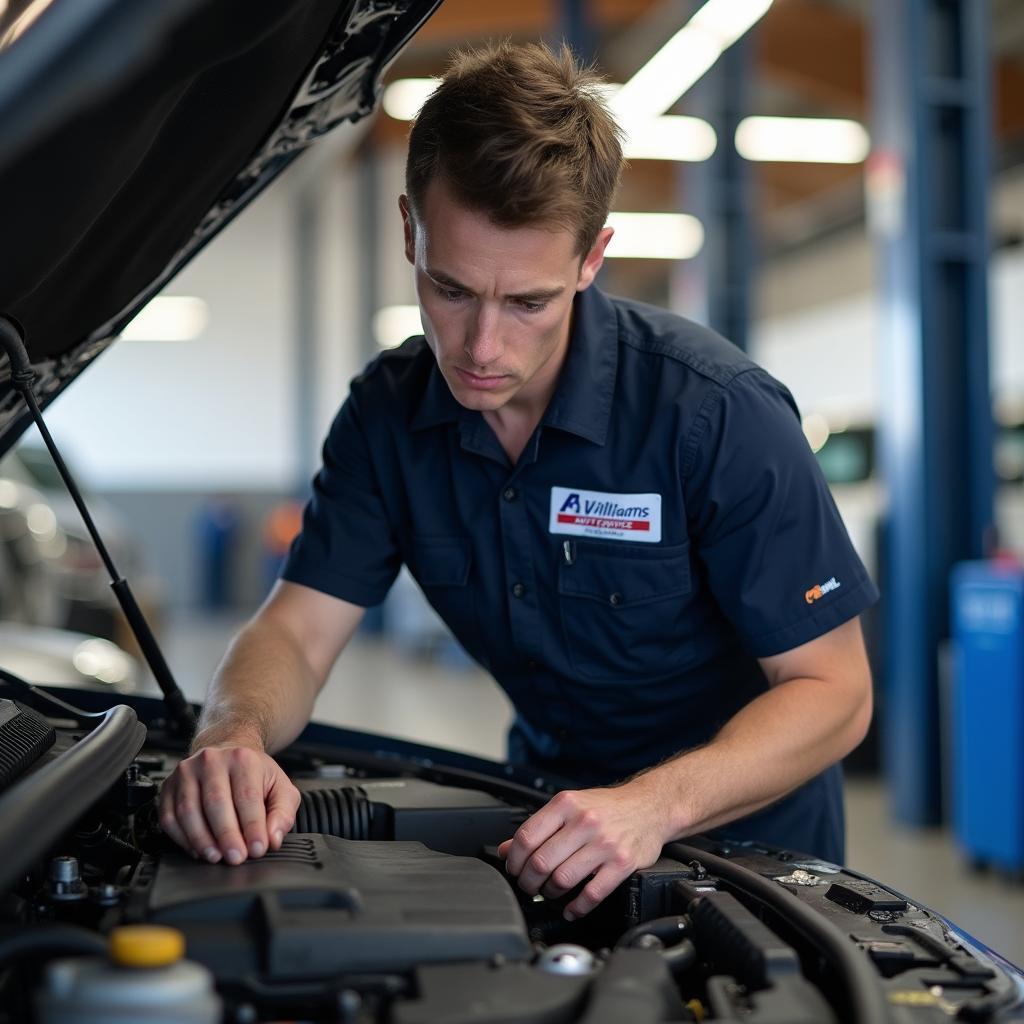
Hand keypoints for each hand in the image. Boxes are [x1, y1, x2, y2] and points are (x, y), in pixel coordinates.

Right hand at [158, 744, 300, 865]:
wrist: (229, 751)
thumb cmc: (254, 774)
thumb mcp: (280, 787)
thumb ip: (282, 813)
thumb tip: (273, 838)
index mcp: (242, 758)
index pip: (247, 796)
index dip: (252, 826)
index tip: (257, 849)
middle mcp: (212, 761)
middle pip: (216, 802)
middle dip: (226, 835)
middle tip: (236, 858)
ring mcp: (187, 772)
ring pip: (189, 810)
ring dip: (202, 839)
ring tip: (215, 857)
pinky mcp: (169, 786)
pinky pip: (169, 817)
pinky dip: (181, 838)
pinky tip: (197, 849)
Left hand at [498, 778, 671, 918]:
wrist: (649, 806)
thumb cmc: (607, 807)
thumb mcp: (570, 806)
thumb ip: (539, 827)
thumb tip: (506, 849)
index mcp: (566, 804)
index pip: (526, 837)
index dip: (513, 860)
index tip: (513, 869)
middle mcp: (585, 822)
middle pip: (541, 862)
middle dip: (528, 881)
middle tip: (529, 885)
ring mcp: (604, 843)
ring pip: (562, 879)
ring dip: (549, 893)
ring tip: (549, 892)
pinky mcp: (622, 864)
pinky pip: (592, 894)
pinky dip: (576, 907)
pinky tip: (571, 908)